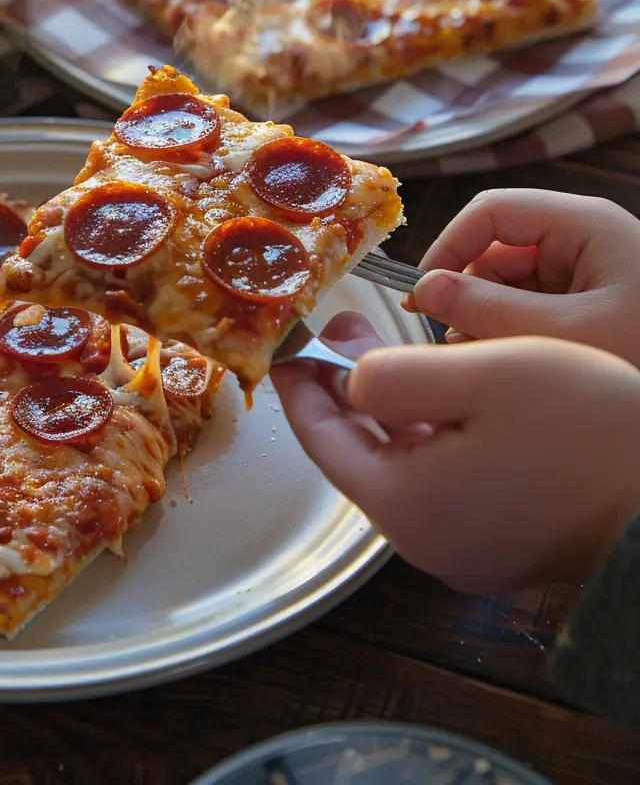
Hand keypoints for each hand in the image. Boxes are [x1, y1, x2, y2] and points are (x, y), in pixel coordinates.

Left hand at [273, 313, 639, 591]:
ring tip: (388, 345)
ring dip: (388, 405)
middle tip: (345, 328)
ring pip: (401, 464)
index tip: (287, 345)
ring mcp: (463, 548)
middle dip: (346, 386)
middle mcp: (424, 540)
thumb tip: (347, 379)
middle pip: (360, 452)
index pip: (323, 440)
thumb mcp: (483, 375)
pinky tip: (437, 391)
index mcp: (406, 505)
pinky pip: (438, 482)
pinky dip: (425, 433)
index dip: (300, 385)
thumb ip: (394, 374)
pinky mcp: (499, 544)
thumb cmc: (589, 431)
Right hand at [407, 189, 639, 368]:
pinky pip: (533, 305)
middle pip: (499, 249)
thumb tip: (426, 289)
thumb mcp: (566, 334)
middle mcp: (584, 238)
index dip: (451, 246)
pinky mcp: (592, 301)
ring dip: (488, 317)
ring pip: (511, 282)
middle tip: (454, 341)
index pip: (492, 212)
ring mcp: (588, 271)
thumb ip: (489, 310)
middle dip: (470, 292)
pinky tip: (512, 362)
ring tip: (487, 358)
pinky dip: (513, 331)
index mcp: (584, 224)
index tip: (423, 293)